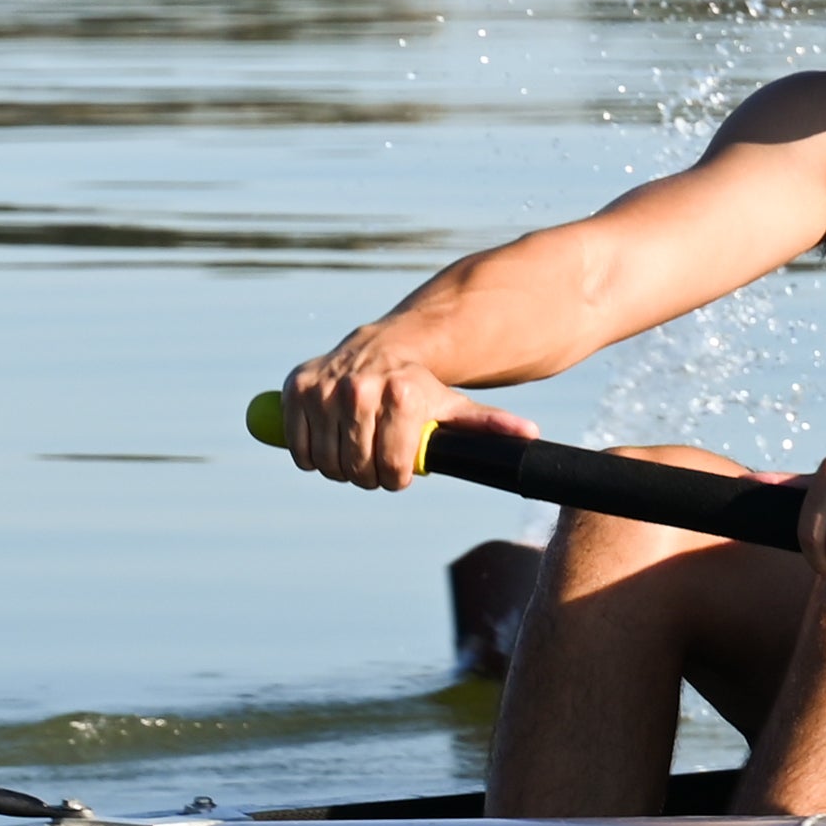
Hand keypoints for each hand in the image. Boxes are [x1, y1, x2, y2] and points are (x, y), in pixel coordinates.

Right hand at [275, 330, 493, 490]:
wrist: (380, 348)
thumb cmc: (420, 386)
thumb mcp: (455, 405)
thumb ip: (489, 425)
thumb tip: (530, 435)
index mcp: (401, 395)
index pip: (392, 469)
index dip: (396, 477)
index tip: (398, 471)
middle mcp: (360, 389)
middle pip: (358, 470)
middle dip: (368, 475)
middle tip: (376, 462)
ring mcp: (325, 389)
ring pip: (327, 463)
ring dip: (340, 468)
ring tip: (355, 450)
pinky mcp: (295, 389)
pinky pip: (298, 449)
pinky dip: (311, 454)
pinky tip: (330, 439)